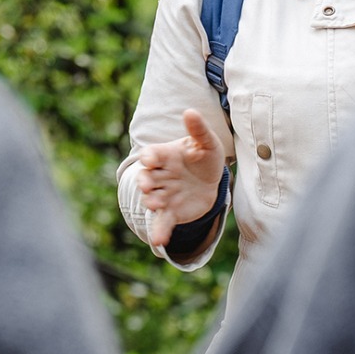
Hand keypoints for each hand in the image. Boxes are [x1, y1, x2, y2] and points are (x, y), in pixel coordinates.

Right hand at [137, 109, 226, 247]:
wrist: (209, 181)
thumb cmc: (204, 157)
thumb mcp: (206, 142)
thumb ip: (198, 129)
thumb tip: (190, 112)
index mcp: (164, 156)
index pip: (151, 155)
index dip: (149, 157)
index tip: (150, 159)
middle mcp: (159, 176)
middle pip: (146, 178)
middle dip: (145, 182)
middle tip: (147, 185)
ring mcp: (163, 195)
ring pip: (151, 199)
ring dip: (152, 202)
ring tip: (157, 204)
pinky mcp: (170, 212)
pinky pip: (162, 223)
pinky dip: (159, 232)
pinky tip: (158, 241)